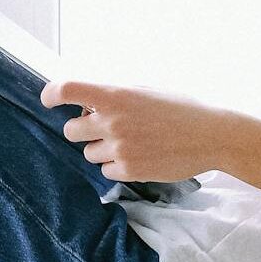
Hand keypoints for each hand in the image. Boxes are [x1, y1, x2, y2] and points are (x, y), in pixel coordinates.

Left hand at [39, 78, 226, 182]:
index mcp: (116, 95)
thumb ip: (114, 96)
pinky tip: (140, 155)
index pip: (67, 90)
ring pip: (88, 152)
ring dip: (101, 148)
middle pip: (70, 130)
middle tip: (104, 127)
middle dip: (82, 129)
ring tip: (131, 142)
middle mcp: (112, 121)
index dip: (51, 95)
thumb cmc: (180, 108)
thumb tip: (86, 103)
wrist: (211, 135)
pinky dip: (117, 165)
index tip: (48, 100)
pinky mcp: (129, 171)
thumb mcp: (145, 90)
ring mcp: (119, 148)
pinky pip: (106, 170)